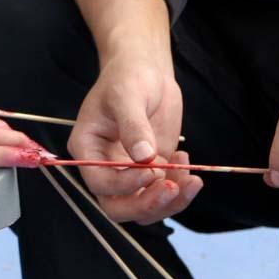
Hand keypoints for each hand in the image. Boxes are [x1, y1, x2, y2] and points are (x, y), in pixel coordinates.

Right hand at [68, 50, 202, 223]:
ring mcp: (129, 173)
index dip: (124, 184)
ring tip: (192, 180)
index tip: (151, 168)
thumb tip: (144, 156)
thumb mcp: (127, 95)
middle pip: (119, 207)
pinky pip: (163, 193)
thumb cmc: (127, 77)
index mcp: (87, 150)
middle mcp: (104, 169)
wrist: (146, 70)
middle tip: (172, 189)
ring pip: (143, 208)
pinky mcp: (152, 171)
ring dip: (169, 203)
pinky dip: (180, 188)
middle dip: (147, 205)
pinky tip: (186, 162)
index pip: (100, 183)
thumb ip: (133, 126)